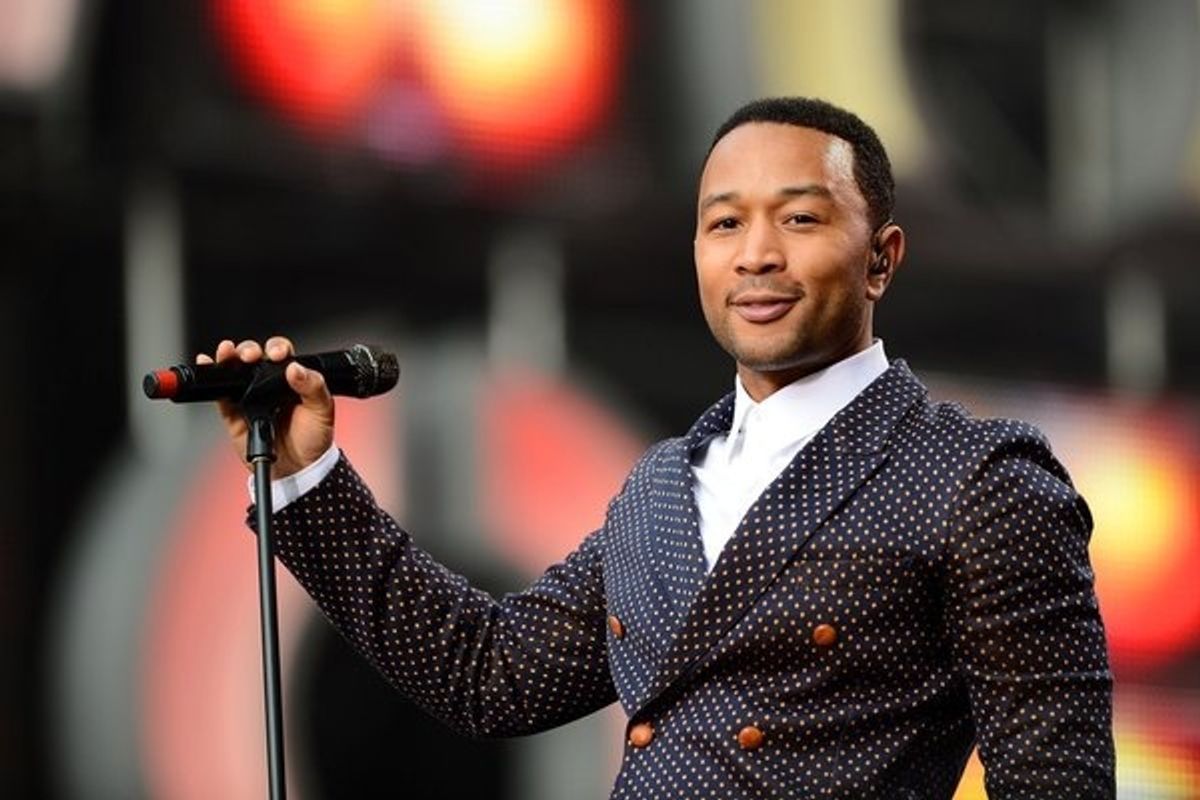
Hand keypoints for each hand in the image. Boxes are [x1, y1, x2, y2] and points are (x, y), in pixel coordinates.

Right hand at [197, 336, 334, 478]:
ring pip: (236, 370)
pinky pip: (220, 393)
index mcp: (293, 377)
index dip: (277, 348)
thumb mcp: (322, 410)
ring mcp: (250, 396)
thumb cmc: (313, 437)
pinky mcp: (234, 412)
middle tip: (250, 356)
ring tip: (226, 354)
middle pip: (254, 356)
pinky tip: (207, 363)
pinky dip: (212, 379)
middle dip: (249, 350)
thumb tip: (296, 369)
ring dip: (228, 358)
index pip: (282, 354)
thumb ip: (313, 387)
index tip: (277, 354)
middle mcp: (269, 383)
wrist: (298, 468)